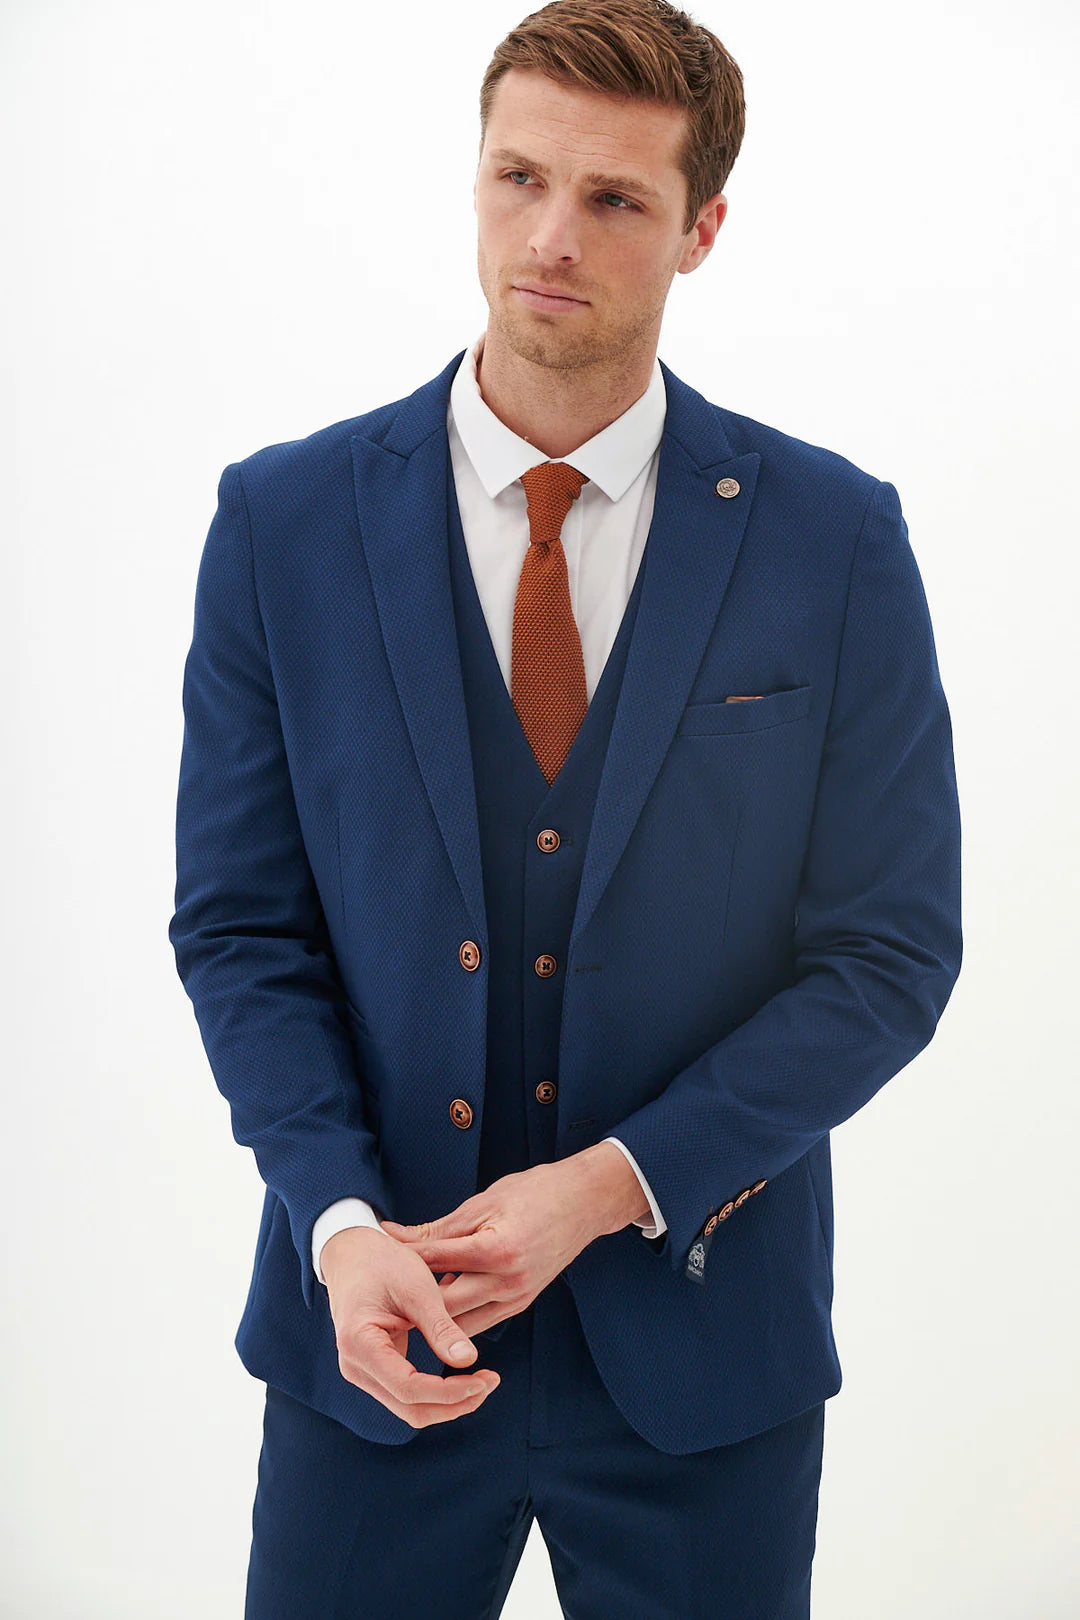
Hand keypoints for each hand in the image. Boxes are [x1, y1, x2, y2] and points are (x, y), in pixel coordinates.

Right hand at [319, 1225, 500, 1426]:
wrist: (353, 1252)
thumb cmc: (383, 1262)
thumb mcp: (417, 1289)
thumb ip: (441, 1327)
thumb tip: (469, 1361)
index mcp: (360, 1344)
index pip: (409, 1389)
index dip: (450, 1392)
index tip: (484, 1380)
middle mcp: (354, 1366)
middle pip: (410, 1409)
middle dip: (454, 1403)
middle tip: (490, 1382)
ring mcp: (362, 1370)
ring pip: (410, 1407)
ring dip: (448, 1403)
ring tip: (482, 1381)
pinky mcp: (374, 1369)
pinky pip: (407, 1394)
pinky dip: (436, 1393)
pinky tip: (462, 1377)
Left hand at [379, 1158, 608, 1336]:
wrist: (585, 1203)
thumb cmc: (534, 1193)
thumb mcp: (483, 1202)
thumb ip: (439, 1228)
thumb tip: (395, 1235)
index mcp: (495, 1250)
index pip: (434, 1261)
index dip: (400, 1258)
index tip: (372, 1256)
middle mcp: (508, 1282)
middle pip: (443, 1307)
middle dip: (410, 1302)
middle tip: (378, 1298)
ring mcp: (517, 1298)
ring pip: (460, 1325)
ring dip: (432, 1317)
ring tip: (400, 1308)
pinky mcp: (521, 1304)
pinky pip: (480, 1321)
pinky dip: (456, 1316)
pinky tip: (436, 1306)